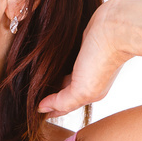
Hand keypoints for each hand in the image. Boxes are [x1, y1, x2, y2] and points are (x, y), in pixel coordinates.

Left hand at [37, 0, 129, 118]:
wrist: (115, 28)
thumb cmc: (102, 60)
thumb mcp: (82, 89)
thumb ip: (63, 102)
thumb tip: (43, 108)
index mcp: (89, 92)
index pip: (63, 106)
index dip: (48, 110)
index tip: (30, 112)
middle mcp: (87, 79)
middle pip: (62, 91)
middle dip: (46, 95)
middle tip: (26, 97)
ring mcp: (85, 62)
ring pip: (62, 74)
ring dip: (49, 78)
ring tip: (31, 80)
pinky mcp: (81, 46)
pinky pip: (64, 59)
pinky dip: (54, 63)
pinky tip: (44, 60)